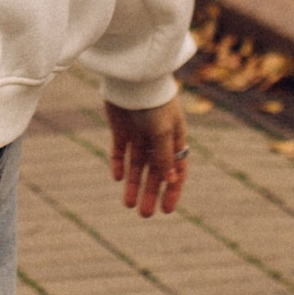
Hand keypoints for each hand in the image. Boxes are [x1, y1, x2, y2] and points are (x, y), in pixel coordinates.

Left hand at [107, 94, 187, 217]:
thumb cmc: (154, 103)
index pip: (176, 169)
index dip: (172, 190)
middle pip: (154, 172)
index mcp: (175, 137)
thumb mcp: (163, 133)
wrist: (131, 79)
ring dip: (133, 185)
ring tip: (128, 205)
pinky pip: (120, 152)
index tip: (167, 210)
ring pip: (136, 166)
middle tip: (145, 215)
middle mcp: (157, 138)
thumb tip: (171, 181)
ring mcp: (138, 134)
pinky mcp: (120, 129)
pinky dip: (118, 165)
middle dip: (150, 193)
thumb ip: (165, 157)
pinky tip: (117, 178)